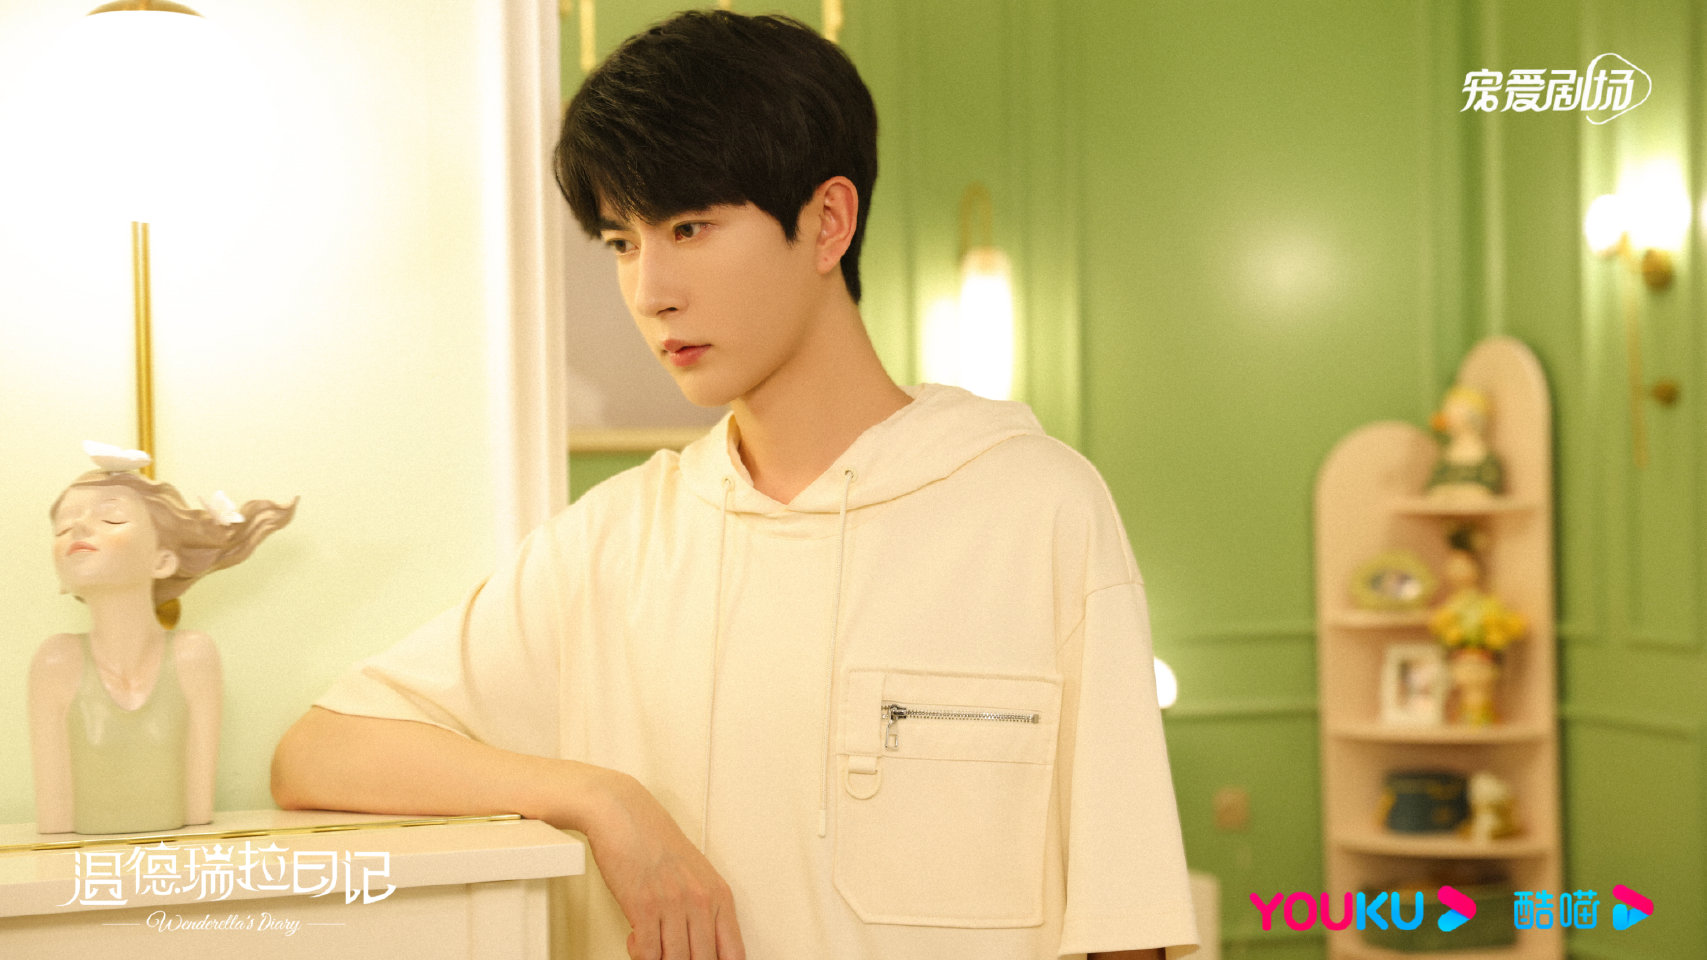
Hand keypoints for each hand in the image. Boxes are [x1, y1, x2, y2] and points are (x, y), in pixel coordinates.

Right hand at [584, 772, 745, 959]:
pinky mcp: (644, 906)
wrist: (623, 814)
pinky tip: (636, 940)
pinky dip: (640, 953)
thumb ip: (703, 910)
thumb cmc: (655, 840)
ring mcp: (673, 904)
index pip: (733, 953)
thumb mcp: (694, 874)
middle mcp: (700, 900)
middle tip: (669, 953)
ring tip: (652, 946)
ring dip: (660, 958)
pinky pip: (648, 953)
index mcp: (719, 894)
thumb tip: (704, 948)